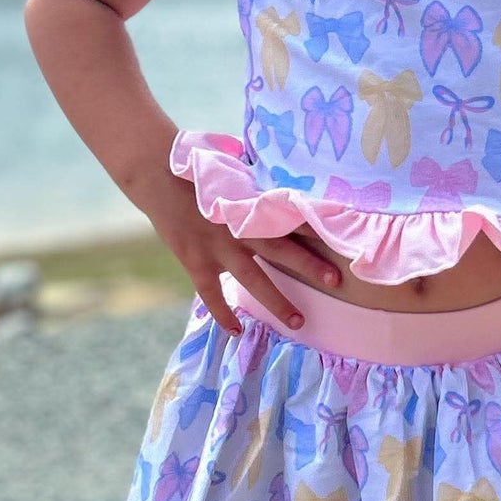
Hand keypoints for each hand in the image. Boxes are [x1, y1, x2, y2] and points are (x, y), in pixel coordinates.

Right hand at [147, 181, 341, 336]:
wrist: (157, 174)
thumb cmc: (200, 170)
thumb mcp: (235, 173)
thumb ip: (257, 190)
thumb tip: (289, 191)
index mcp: (250, 204)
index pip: (290, 217)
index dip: (316, 228)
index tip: (344, 236)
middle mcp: (238, 228)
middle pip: (281, 250)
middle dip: (309, 266)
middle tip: (337, 280)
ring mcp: (217, 247)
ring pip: (253, 279)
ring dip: (277, 301)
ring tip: (299, 322)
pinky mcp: (195, 260)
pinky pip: (212, 294)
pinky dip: (223, 313)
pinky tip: (237, 331)